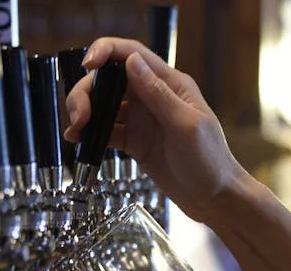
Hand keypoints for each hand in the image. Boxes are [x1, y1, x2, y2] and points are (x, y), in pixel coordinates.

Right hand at [64, 38, 250, 224]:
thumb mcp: (185, 125)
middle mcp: (153, 97)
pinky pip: (107, 131)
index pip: (132, 55)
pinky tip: (79, 141)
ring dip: (85, 113)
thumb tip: (131, 62)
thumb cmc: (211, 161)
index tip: (88, 64)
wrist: (215, 198)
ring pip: (104, 105)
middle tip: (79, 117)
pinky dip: (91, 134)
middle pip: (110, 80)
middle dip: (88, 92)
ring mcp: (143, 120)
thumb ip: (158, 94)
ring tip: (75, 131)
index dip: (106, 52)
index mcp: (170, 84)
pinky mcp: (135, 142)